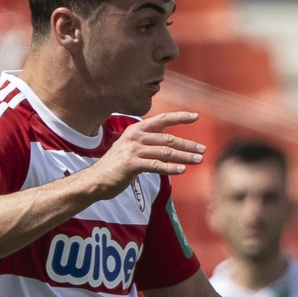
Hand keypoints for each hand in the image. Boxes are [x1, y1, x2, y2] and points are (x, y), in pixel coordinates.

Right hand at [83, 111, 204, 199]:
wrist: (95, 180)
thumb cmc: (115, 167)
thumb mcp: (130, 149)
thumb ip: (146, 144)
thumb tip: (168, 146)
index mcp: (136, 130)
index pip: (161, 120)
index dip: (179, 117)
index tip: (195, 116)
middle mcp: (135, 137)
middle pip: (168, 139)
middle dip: (188, 144)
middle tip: (202, 150)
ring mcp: (133, 150)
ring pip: (165, 152)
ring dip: (184, 157)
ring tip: (198, 160)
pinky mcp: (131, 164)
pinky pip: (156, 166)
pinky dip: (170, 168)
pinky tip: (181, 170)